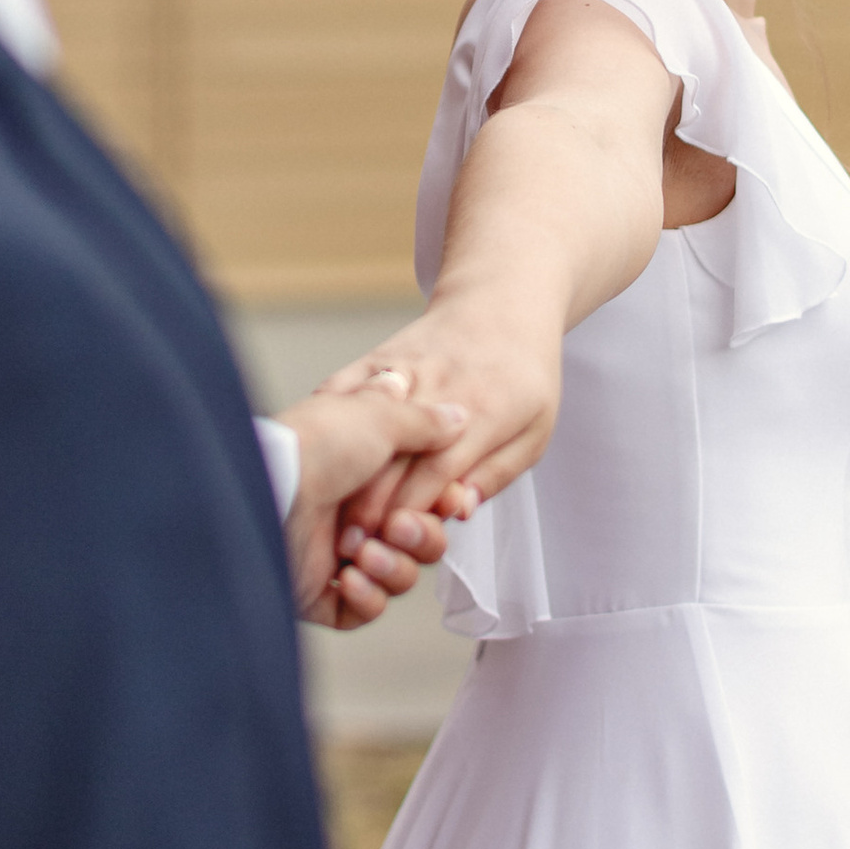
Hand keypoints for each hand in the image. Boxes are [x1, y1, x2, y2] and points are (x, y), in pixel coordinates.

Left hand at [281, 375, 475, 629]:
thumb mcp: (379, 415)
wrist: (270, 488)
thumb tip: (456, 417)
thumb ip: (424, 421)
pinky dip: (367, 597)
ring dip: (393, 568)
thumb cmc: (315, 445)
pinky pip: (363, 610)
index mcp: (366, 470)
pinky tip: (350, 577)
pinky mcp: (318, 593)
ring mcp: (333, 555)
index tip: (452, 504)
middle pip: (419, 541)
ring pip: (397, 577)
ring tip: (363, 552)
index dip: (445, 506)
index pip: (425, 499)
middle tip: (399, 527)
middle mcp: (350, 512)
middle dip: (421, 538)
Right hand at [322, 314, 561, 545]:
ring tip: (328, 512)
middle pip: (393, 456)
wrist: (501, 302)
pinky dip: (326, 425)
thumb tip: (459, 511)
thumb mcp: (535, 431)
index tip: (388, 545)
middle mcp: (440, 389)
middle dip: (369, 506)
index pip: (438, 471)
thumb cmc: (523, 375)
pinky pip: (343, 390)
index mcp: (485, 411)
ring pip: (362, 428)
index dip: (409, 512)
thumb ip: (498, 473)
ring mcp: (404, 370)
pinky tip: (314, 458)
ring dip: (342, 472)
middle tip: (350, 546)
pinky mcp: (377, 358)